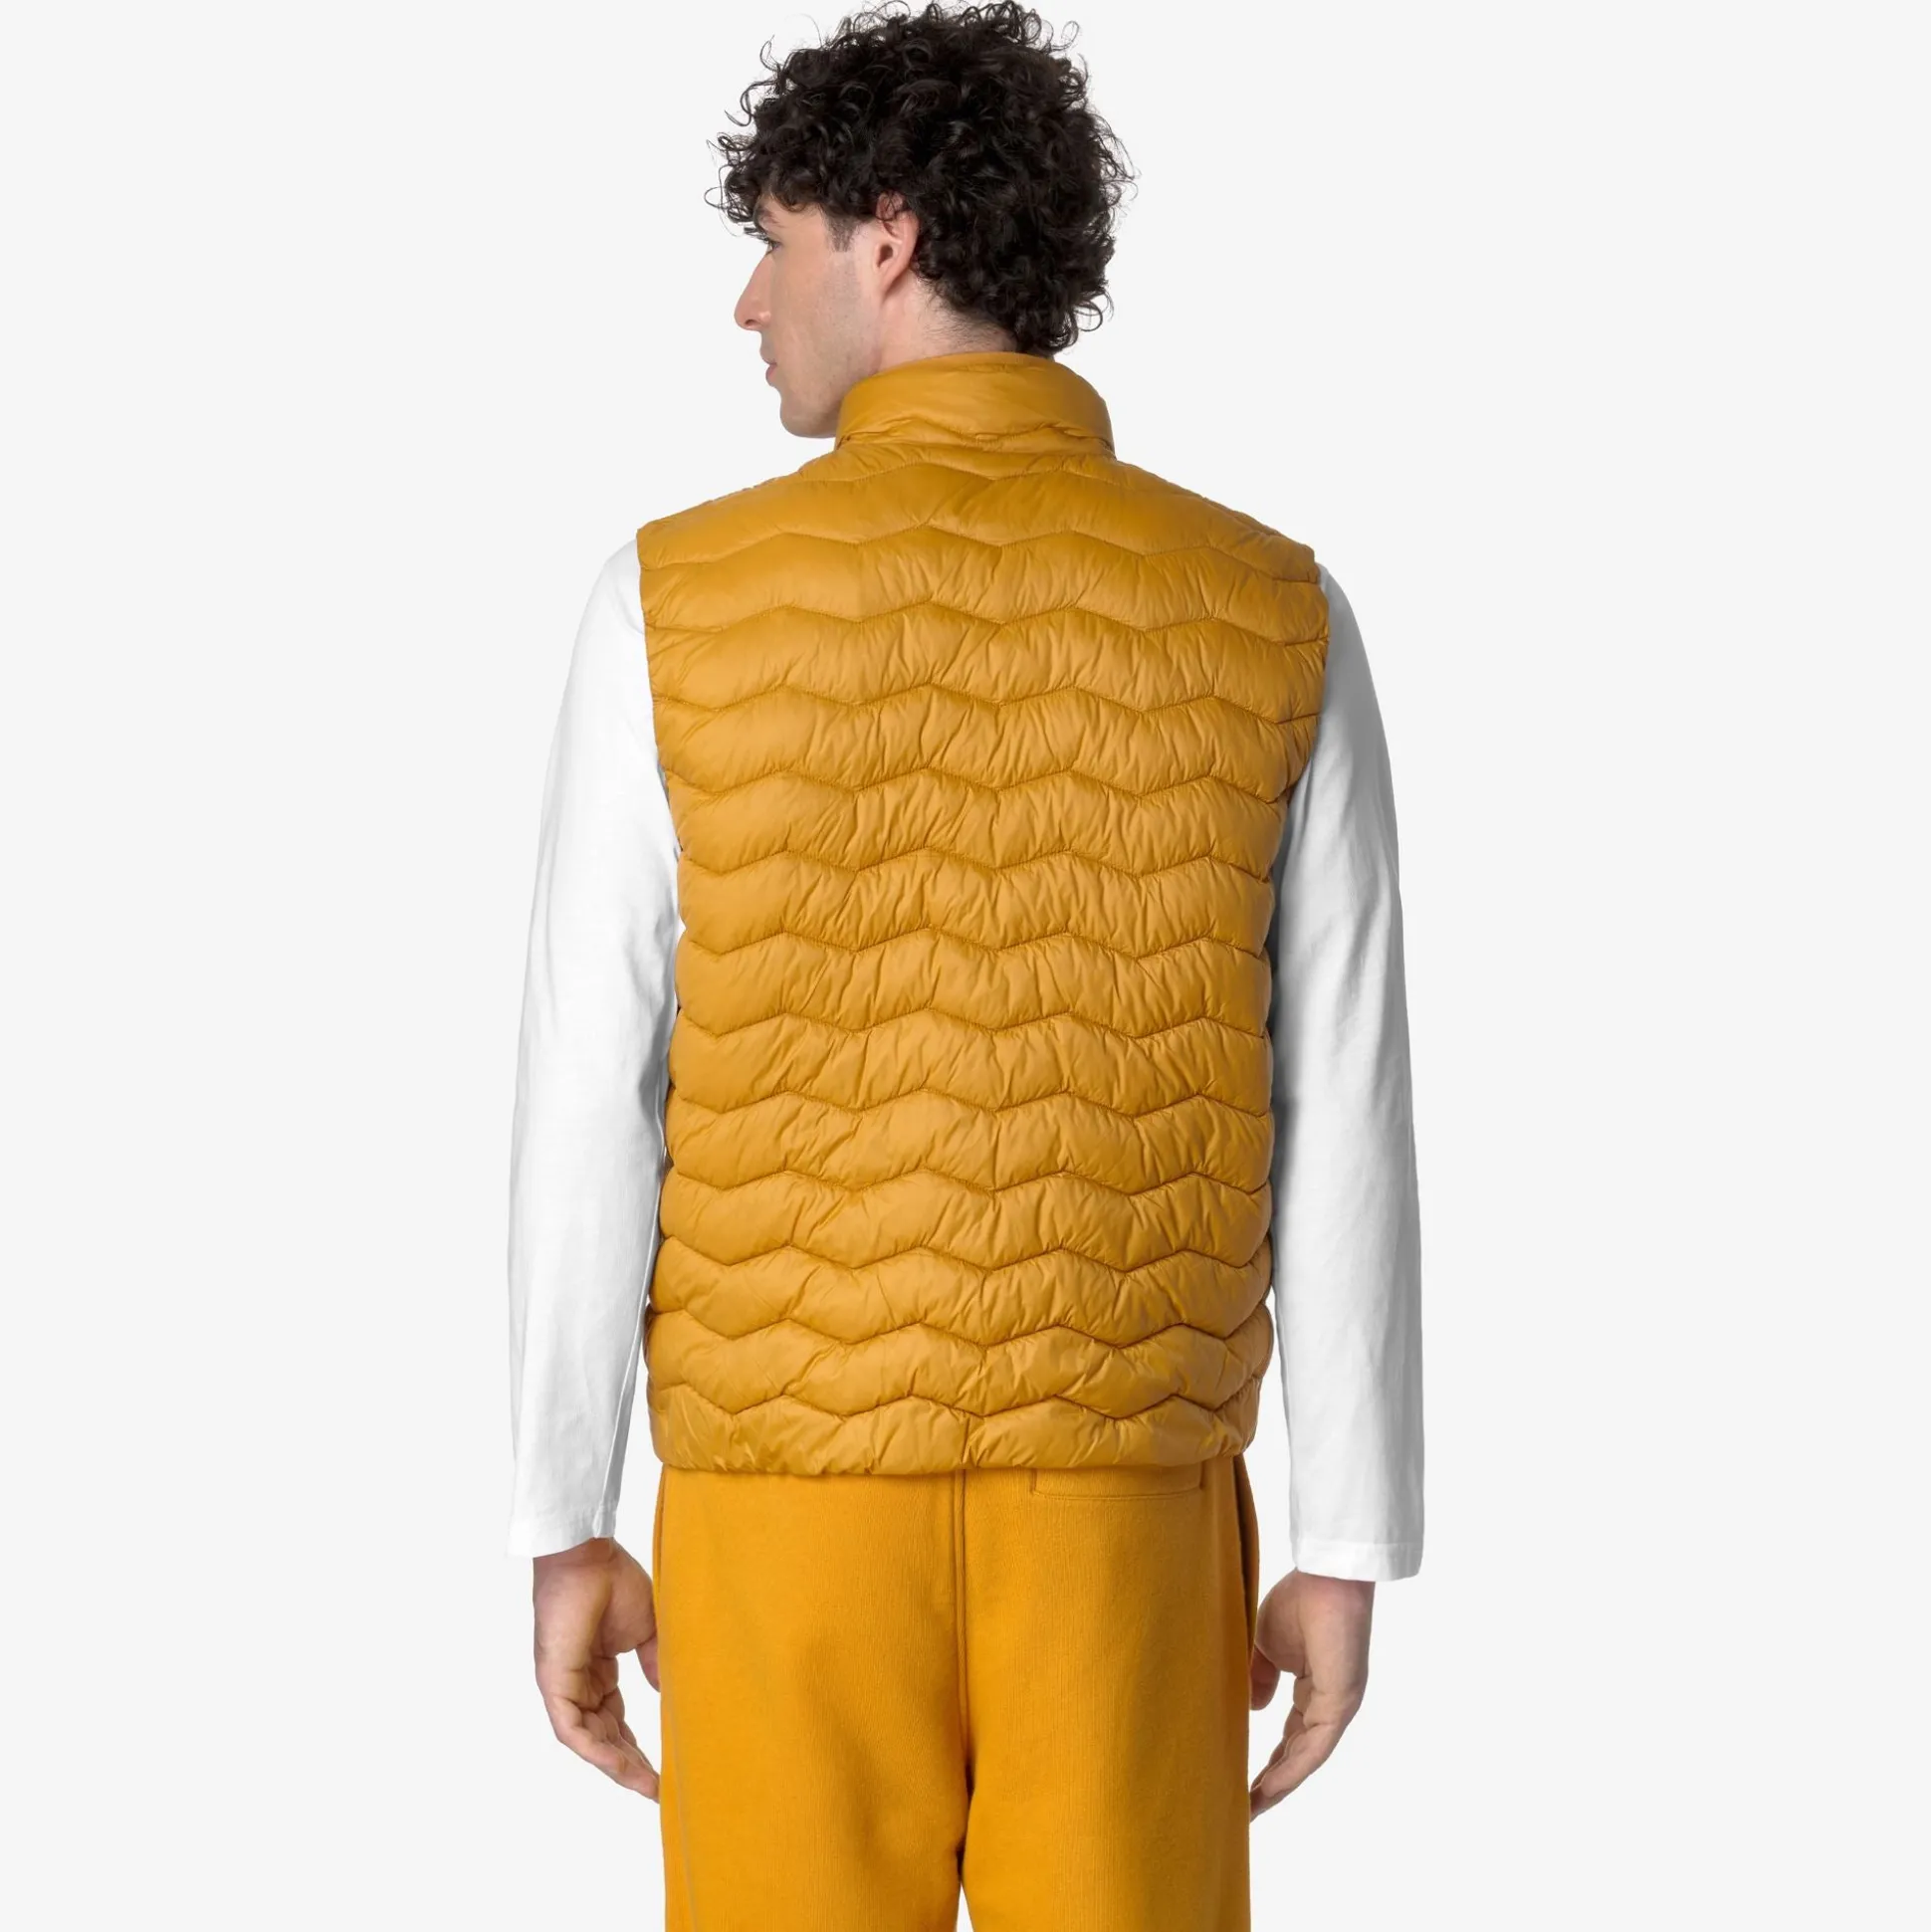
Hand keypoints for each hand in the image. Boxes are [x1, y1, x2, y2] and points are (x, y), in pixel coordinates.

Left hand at [532, 1536, 660, 1799]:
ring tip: (648, 1786)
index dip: (639, 1747)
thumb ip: (654, 1663)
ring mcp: (564, 1687)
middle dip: (631, 1765)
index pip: (617, 1721)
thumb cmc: (613, 1581)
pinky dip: (597, 1751)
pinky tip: (621, 1767)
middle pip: (605, 1738)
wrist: (588, 1557)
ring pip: (590, 1741)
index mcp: (597, 1671)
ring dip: (618, 1766)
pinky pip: (573, 1731)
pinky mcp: (554, 1685)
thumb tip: (670, 1694)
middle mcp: (578, 1684)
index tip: (665, 1769)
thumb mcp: (646, 1630)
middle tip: (659, 1789)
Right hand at [1248, 1569, 1373, 1817]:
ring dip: (1279, 1786)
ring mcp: (1338, 1707)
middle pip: (1297, 1756)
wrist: (1327, 1577)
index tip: (1243, 1783)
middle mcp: (1329, 1705)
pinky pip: (1314, 1747)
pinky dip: (1291, 1770)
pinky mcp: (1341, 1703)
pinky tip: (1268, 1787)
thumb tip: (1253, 1709)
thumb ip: (1259, 1676)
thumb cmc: (1301, 1599)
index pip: (1290, 1736)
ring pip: (1305, 1759)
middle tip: (1244, 1809)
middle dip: (1271, 1784)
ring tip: (1251, 1809)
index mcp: (1315, 1690)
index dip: (1268, 1761)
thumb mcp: (1268, 1644)